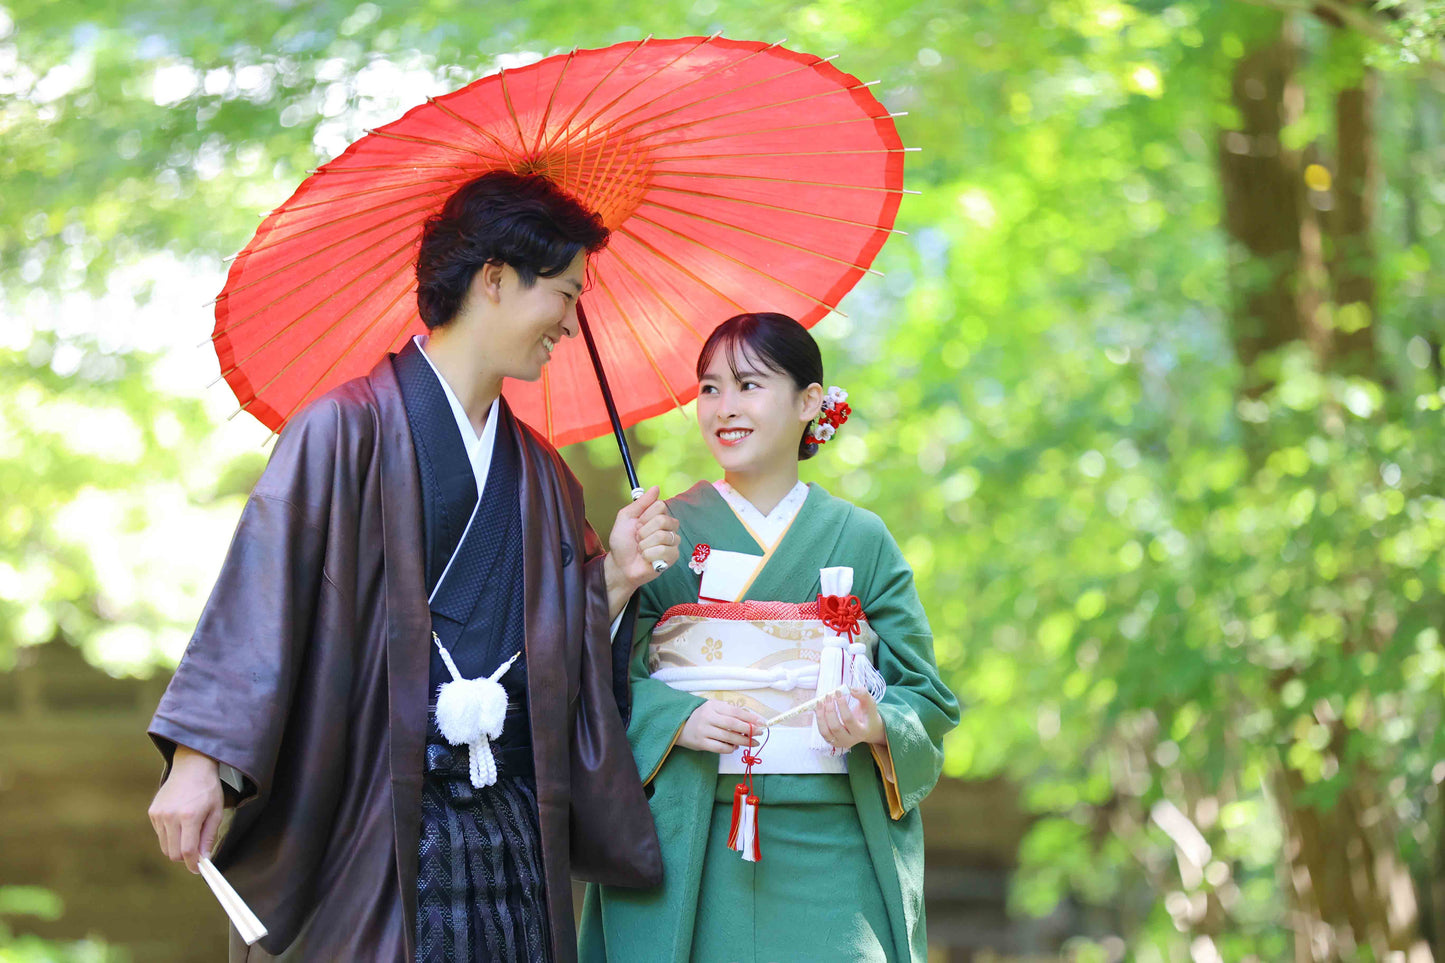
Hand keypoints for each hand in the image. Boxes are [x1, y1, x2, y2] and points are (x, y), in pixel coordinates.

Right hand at [148, 745, 224, 873]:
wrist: (191, 767)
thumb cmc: (208, 789)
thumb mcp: (216, 812)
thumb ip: (209, 837)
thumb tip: (204, 859)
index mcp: (189, 816)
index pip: (187, 851)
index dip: (192, 864)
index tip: (198, 869)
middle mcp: (171, 817)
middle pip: (173, 853)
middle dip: (185, 858)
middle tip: (196, 852)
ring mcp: (159, 815)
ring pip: (165, 846)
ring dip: (177, 847)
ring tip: (189, 832)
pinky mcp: (152, 813)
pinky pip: (160, 834)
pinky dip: (170, 836)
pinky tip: (180, 822)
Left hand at [606, 486, 680, 589]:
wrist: (620, 564)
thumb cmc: (623, 542)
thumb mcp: (625, 517)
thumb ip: (641, 502)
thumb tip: (656, 488)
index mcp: (658, 516)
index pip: (660, 505)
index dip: (645, 516)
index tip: (636, 524)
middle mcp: (668, 527)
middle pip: (663, 520)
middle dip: (644, 531)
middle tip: (638, 538)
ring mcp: (672, 542)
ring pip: (663, 536)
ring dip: (645, 544)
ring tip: (641, 549)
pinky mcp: (673, 556)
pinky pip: (664, 551)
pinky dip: (649, 555)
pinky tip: (647, 558)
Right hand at [678, 700, 767, 753]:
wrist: (680, 726)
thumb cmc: (702, 716)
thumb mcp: (714, 708)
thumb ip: (730, 713)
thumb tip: (751, 721)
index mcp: (713, 705)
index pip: (735, 711)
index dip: (750, 718)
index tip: (762, 722)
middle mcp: (708, 717)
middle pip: (733, 724)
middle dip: (749, 730)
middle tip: (760, 733)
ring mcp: (703, 730)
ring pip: (728, 737)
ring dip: (743, 741)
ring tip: (753, 743)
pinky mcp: (701, 743)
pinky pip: (720, 748)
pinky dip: (730, 749)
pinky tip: (735, 747)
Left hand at [814, 687, 885, 751]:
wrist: (868, 729)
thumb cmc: (868, 715)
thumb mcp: (870, 704)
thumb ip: (863, 694)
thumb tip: (850, 689)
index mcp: (861, 732)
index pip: (848, 719)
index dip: (841, 705)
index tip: (837, 692)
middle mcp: (850, 740)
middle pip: (835, 727)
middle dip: (830, 710)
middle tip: (828, 696)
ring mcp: (840, 742)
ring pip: (825, 731)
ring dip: (821, 715)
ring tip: (820, 702)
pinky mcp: (832, 741)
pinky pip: (822, 732)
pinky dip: (819, 719)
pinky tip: (819, 708)